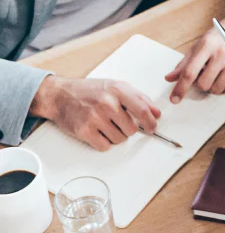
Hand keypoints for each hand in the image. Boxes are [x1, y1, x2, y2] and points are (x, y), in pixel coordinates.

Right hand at [29, 76, 160, 150]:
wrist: (60, 95)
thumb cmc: (89, 90)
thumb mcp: (116, 86)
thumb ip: (139, 98)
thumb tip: (156, 112)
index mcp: (118, 90)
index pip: (142, 110)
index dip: (150, 122)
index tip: (152, 128)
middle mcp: (107, 103)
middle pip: (132, 129)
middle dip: (129, 129)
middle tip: (120, 123)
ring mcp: (95, 118)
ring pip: (119, 139)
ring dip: (116, 135)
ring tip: (106, 124)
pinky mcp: (84, 131)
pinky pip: (104, 146)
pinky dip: (104, 142)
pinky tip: (98, 131)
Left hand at [165, 4, 224, 102]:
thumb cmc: (224, 33)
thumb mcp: (202, 42)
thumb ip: (186, 62)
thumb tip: (170, 78)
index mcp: (207, 45)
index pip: (190, 72)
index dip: (180, 88)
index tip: (174, 99)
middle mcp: (222, 54)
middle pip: (203, 84)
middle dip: (201, 84)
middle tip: (205, 74)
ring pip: (217, 89)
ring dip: (213, 85)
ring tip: (217, 73)